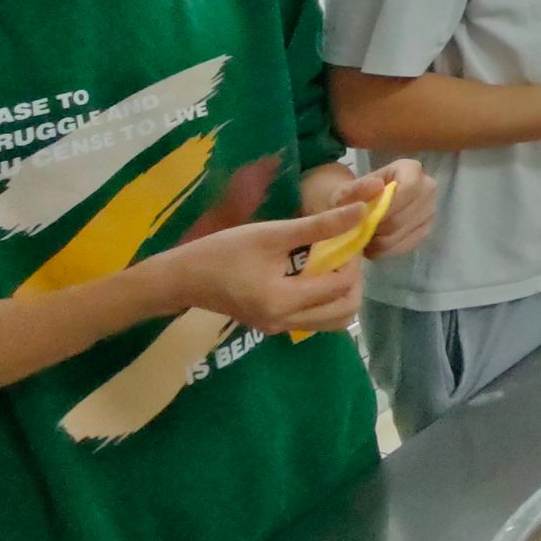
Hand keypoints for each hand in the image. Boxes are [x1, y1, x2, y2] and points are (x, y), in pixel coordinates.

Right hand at [159, 202, 369, 334]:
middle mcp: (286, 322)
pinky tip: (313, 272)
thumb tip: (360, 213)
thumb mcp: (271, 234)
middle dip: (353, 280)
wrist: (181, 278)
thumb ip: (319, 226)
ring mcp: (280, 328)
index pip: (342, 286)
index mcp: (285, 302)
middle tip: (343, 252)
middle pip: (345, 310)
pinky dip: (324, 299)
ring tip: (330, 262)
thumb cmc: (222, 251)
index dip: (351, 260)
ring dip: (341, 292)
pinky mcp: (274, 324)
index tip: (345, 237)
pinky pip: (315, 318)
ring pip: (333, 319)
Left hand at [332, 159, 437, 258]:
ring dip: (383, 240)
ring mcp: (430, 210)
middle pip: (408, 213)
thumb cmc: (354, 197)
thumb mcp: (346, 192)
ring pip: (407, 232)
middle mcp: (427, 187)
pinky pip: (408, 245)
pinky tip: (375, 245)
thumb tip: (377, 185)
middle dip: (382, 226)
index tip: (368, 217)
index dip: (389, 206)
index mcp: (410, 169)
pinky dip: (388, 249)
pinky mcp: (426, 230)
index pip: (410, 187)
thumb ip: (357, 188)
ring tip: (366, 237)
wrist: (359, 208)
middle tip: (362, 230)